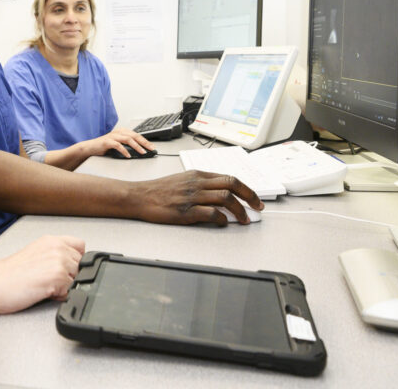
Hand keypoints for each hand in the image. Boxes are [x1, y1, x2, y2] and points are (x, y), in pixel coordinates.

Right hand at [0, 235, 84, 313]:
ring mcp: (59, 261)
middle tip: (48, 280)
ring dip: (65, 286)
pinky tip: (43, 292)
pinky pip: (70, 292)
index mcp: (51, 240)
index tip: (65, 268)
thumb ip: (54, 255)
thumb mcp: (35, 254)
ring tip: (44, 286)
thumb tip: (70, 266)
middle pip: (81, 265)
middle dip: (70, 275)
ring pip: (77, 279)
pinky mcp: (57, 277)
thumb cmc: (8, 274)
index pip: (80, 246)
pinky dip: (59, 296)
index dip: (76, 260)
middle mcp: (57, 247)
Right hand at [82, 128, 154, 157]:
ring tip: (142, 152)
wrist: (90, 147)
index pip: (137, 134)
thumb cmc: (105, 146)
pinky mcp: (107, 141)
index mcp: (122, 131)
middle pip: (134, 135)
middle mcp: (118, 132)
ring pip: (128, 139)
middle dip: (144, 142)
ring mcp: (112, 136)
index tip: (152, 146)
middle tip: (151, 148)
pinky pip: (117, 145)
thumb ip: (127, 145)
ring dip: (136, 146)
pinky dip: (124, 150)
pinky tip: (128, 155)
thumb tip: (140, 151)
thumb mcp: (118, 144)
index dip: (145, 140)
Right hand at [131, 170, 263, 224]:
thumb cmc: (159, 190)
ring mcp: (191, 197)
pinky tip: (223, 223)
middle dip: (250, 196)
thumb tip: (221, 193)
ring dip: (239, 210)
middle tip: (258, 207)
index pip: (229, 177)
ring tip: (244, 219)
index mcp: (198, 174)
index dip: (246, 189)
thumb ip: (201, 184)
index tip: (255, 199)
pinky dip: (221, 219)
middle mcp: (197, 183)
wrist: (139, 196)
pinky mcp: (185, 211)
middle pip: (232, 184)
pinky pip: (211, 214)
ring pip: (225, 198)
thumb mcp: (183, 180)